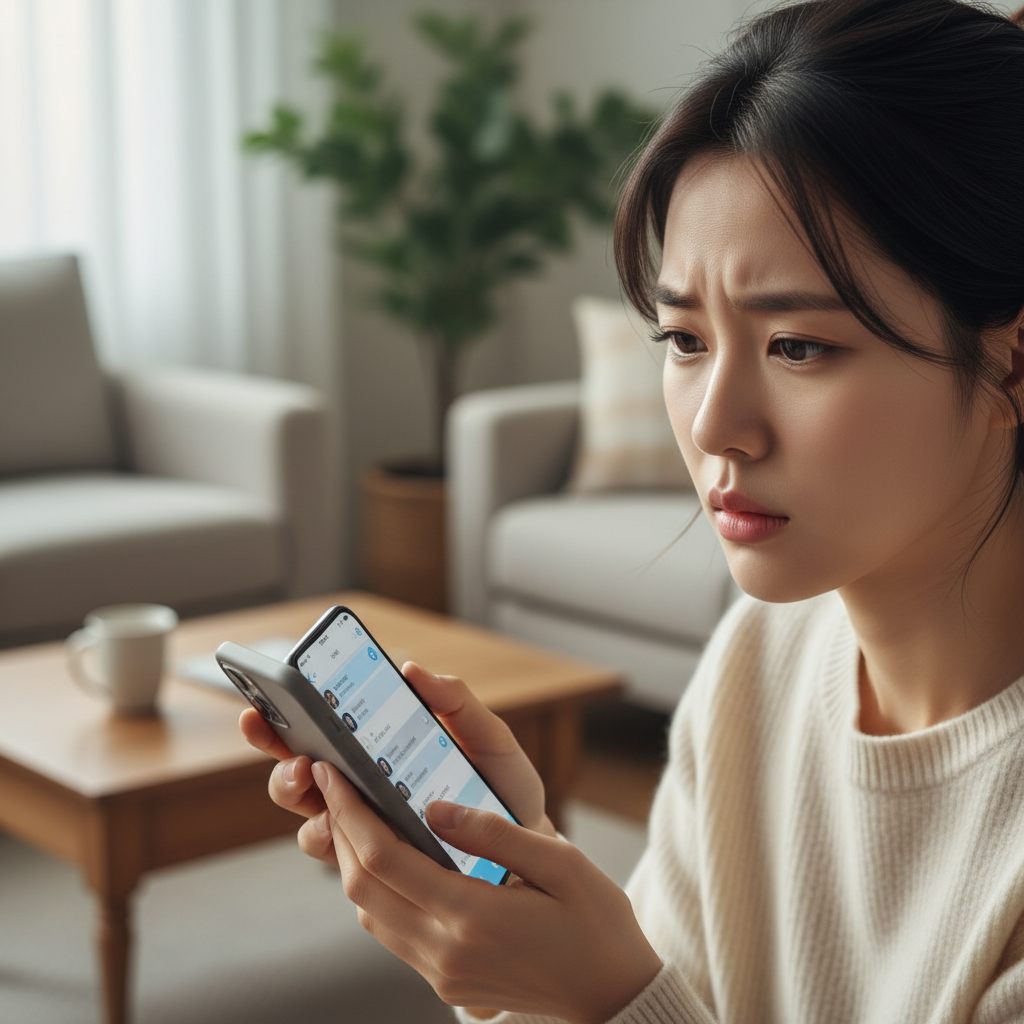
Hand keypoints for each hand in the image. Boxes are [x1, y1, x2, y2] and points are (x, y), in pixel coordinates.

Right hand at [239, 662, 557, 866]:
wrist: (528, 852)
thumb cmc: (502, 789)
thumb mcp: (488, 739)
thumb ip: (457, 702)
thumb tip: (412, 669)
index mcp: (379, 747)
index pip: (320, 726)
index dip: (282, 715)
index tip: (263, 704)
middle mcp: (361, 786)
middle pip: (298, 770)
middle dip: (283, 761)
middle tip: (300, 757)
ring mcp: (363, 826)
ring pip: (308, 813)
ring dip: (301, 796)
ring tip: (315, 783)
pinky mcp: (375, 864)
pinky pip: (336, 854)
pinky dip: (329, 837)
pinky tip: (339, 827)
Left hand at [315, 760, 661, 1023]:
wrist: (610, 993)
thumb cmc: (594, 921)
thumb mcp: (561, 863)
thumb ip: (494, 833)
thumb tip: (434, 807)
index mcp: (472, 916)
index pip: (383, 859)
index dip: (350, 813)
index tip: (333, 774)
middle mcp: (445, 950)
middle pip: (362, 888)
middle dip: (340, 831)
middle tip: (333, 785)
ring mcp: (441, 972)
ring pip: (368, 913)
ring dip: (352, 862)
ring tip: (354, 814)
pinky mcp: (445, 982)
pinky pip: (390, 932)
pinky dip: (375, 891)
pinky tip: (387, 858)